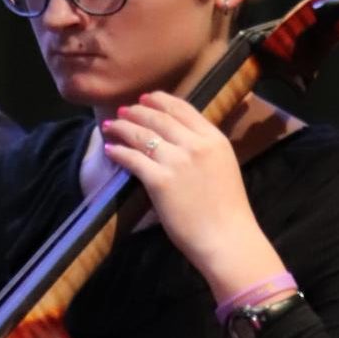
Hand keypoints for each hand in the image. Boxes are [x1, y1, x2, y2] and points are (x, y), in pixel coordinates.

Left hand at [100, 91, 279, 295]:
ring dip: (123, 127)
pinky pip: (133, 159)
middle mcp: (196, 145)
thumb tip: (180, 138)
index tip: (145, 99)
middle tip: (123, 111)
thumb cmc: (228, 210)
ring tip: (110, 125)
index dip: (159, 100)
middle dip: (137, 112)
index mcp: (214, 139)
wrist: (227, 239)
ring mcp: (177, 162)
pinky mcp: (160, 181)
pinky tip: (110, 150)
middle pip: (159, 118)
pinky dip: (119, 152)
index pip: (183, 108)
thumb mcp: (223, 166)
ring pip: (142, 135)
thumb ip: (204, 149)